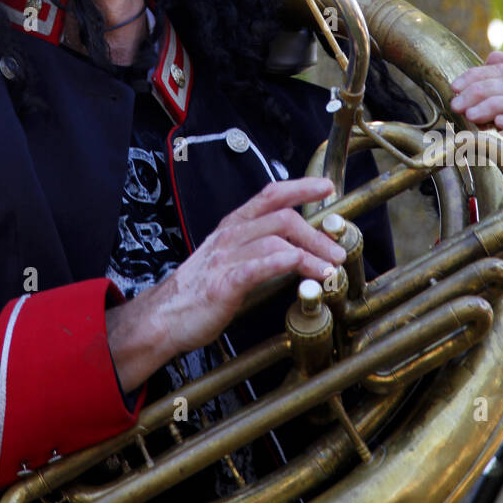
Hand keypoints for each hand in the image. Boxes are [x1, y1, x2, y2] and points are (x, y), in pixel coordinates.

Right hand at [106, 177, 344, 391]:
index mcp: (233, 226)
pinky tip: (303, 269)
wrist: (164, 316)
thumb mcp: (231, 257)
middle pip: (283, 218)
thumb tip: (298, 247)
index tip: (327, 187)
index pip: (271, 195)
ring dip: (310, 253)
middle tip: (338, 251)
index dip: (301, 187)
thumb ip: (259, 247)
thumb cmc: (200, 288)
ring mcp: (226, 258)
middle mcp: (231, 236)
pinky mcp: (224, 283)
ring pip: (277, 241)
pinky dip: (285, 264)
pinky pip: (258, 266)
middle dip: (316, 233)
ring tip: (330, 270)